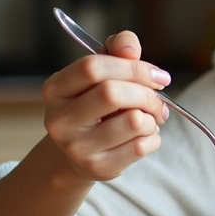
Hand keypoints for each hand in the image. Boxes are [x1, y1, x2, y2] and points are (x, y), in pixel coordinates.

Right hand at [41, 30, 171, 181]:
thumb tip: (130, 48)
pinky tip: (143, 135)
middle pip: (112, 93)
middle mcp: (59, 119)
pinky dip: (153, 136)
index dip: (133, 67)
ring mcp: (76, 147)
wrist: (80, 153)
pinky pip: (142, 146)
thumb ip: (117, 50)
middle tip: (158, 99)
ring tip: (147, 118)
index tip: (157, 75)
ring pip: (134, 121)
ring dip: (152, 117)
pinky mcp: (98, 168)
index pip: (93, 67)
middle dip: (147, 93)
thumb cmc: (96, 105)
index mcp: (56, 89)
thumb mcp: (101, 73)